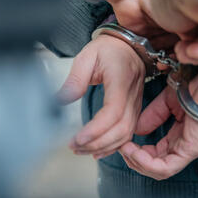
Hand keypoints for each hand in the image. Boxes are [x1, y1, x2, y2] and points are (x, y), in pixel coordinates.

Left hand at [57, 35, 144, 159]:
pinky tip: (96, 151)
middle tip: (74, 146)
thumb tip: (60, 100)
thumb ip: (75, 80)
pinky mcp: (134, 111)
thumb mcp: (87, 57)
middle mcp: (132, 96)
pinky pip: (127, 133)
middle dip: (97, 143)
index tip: (78, 138)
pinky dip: (113, 146)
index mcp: (121, 80)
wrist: (129, 46)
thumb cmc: (109, 49)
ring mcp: (136, 105)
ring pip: (126, 135)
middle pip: (121, 129)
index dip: (97, 129)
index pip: (113, 111)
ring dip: (103, 147)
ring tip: (81, 150)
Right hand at [119, 68, 197, 179]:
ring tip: (126, 149)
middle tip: (121, 147)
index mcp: (178, 136)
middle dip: (133, 160)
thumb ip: (152, 115)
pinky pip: (166, 167)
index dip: (136, 151)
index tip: (123, 141)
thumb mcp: (166, 101)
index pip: (155, 154)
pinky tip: (135, 151)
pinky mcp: (190, 150)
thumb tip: (137, 129)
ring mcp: (187, 150)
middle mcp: (183, 146)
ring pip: (158, 170)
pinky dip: (147, 163)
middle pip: (154, 166)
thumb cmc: (197, 87)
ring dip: (137, 162)